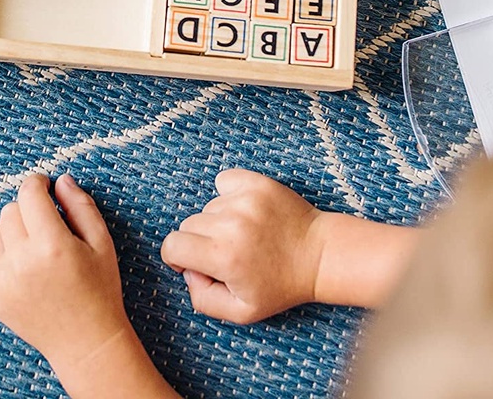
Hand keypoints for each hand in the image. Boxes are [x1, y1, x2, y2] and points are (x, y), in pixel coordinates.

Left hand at [0, 175, 133, 377]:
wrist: (86, 342)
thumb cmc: (99, 289)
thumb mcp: (101, 242)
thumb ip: (81, 206)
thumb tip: (61, 180)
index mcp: (52, 244)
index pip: (29, 193)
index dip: (37, 183)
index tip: (45, 187)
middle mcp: (23, 261)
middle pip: (10, 211)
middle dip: (27, 209)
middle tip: (45, 223)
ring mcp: (3, 281)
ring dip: (9, 231)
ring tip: (30, 245)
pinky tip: (11, 261)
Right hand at [161, 168, 325, 322]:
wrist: (320, 255)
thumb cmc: (282, 285)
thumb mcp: (242, 311)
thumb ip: (203, 299)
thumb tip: (189, 272)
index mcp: (224, 257)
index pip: (172, 245)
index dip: (177, 257)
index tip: (194, 262)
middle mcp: (231, 224)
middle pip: (188, 225)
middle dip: (200, 241)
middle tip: (228, 253)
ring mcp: (244, 200)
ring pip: (208, 207)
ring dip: (219, 220)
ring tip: (246, 234)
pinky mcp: (257, 183)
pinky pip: (224, 181)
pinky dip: (229, 194)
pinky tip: (246, 211)